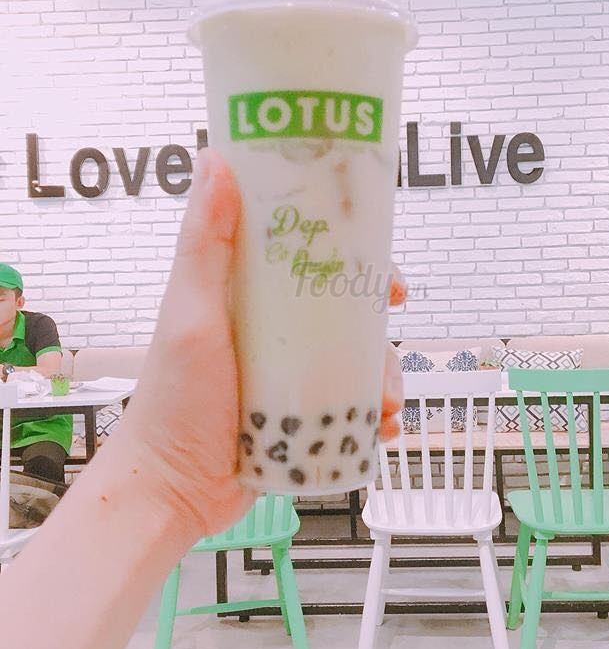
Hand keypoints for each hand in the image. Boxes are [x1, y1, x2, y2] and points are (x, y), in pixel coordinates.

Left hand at [118, 149, 405, 541]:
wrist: (172, 489)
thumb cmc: (174, 399)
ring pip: (357, 360)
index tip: (380, 261)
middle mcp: (274, 332)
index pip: (309, 257)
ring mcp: (290, 377)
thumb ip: (205, 244)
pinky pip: (352, 408)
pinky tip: (382, 428)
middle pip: (344, 308)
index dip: (352, 252)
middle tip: (396, 326)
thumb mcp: (191, 315)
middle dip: (378, 318)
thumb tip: (217, 159)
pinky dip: (375, 415)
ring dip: (386, 375)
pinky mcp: (302, 418)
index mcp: (248, 295)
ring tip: (387, 402)